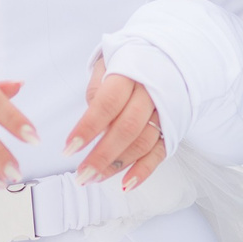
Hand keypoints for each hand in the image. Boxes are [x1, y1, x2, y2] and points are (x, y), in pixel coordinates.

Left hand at [66, 57, 167, 190]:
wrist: (170, 57)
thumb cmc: (131, 61)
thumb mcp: (109, 62)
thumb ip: (96, 88)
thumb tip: (90, 121)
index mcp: (132, 73)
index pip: (108, 103)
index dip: (88, 127)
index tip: (69, 148)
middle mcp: (151, 93)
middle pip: (127, 128)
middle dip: (102, 155)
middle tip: (81, 174)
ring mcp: (165, 112)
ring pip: (142, 143)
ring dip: (117, 165)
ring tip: (93, 178)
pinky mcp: (173, 128)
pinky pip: (160, 152)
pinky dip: (144, 171)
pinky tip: (126, 184)